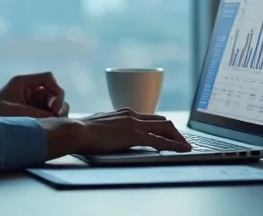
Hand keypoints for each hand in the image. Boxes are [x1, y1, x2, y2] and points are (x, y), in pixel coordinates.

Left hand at [0, 72, 69, 118]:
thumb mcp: (14, 113)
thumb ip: (36, 113)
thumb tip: (56, 117)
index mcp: (23, 82)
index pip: (48, 78)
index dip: (56, 90)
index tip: (55, 107)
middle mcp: (30, 89)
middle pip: (54, 92)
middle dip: (58, 105)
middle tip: (56, 117)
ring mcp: (33, 100)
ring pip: (54, 103)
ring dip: (57, 113)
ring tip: (52, 123)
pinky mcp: (34, 111)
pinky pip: (49, 112)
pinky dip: (52, 119)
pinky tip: (49, 127)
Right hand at [40, 108, 191, 158]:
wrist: (76, 131)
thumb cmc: (81, 132)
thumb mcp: (99, 126)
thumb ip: (108, 127)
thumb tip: (109, 133)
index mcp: (123, 113)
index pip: (149, 118)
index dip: (162, 126)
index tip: (169, 134)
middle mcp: (131, 115)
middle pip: (161, 120)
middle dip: (174, 131)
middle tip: (182, 141)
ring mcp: (134, 124)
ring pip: (165, 127)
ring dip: (177, 137)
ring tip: (186, 146)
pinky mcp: (135, 135)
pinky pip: (160, 140)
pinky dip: (174, 144)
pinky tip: (183, 149)